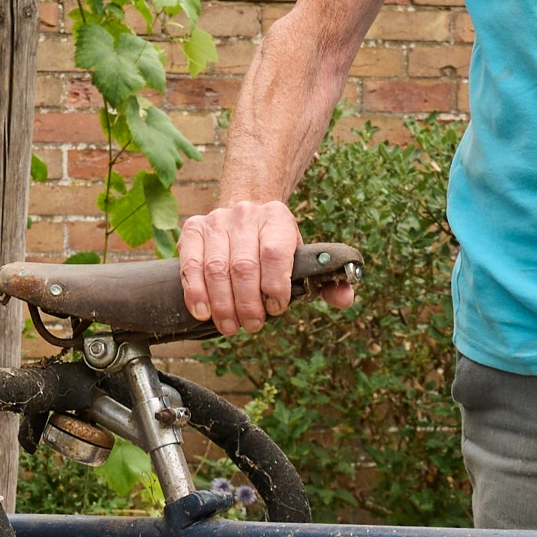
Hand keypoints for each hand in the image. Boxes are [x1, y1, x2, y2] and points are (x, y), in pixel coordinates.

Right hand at [178, 197, 349, 331]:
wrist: (246, 209)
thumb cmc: (276, 244)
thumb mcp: (303, 255)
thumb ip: (327, 280)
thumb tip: (345, 300)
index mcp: (278, 218)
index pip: (276, 253)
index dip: (275, 287)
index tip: (277, 308)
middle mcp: (246, 215)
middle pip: (243, 266)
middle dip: (248, 304)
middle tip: (253, 326)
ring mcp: (216, 221)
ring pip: (215, 269)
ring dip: (222, 305)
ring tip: (231, 327)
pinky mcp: (194, 229)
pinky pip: (190, 265)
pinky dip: (195, 292)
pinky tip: (203, 313)